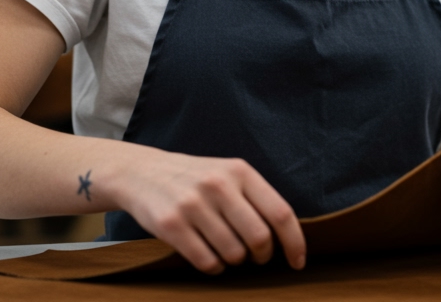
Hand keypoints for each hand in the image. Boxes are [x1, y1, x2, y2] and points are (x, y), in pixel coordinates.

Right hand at [112, 147, 305, 274]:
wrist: (142, 172)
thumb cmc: (195, 179)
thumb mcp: (227, 174)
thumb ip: (255, 198)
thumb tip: (288, 237)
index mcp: (239, 171)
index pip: (280, 212)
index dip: (294, 242)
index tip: (298, 261)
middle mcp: (218, 186)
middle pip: (259, 238)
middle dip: (262, 256)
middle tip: (256, 257)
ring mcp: (193, 205)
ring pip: (233, 254)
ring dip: (234, 261)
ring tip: (226, 251)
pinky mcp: (171, 225)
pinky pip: (207, 262)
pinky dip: (214, 267)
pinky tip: (210, 258)